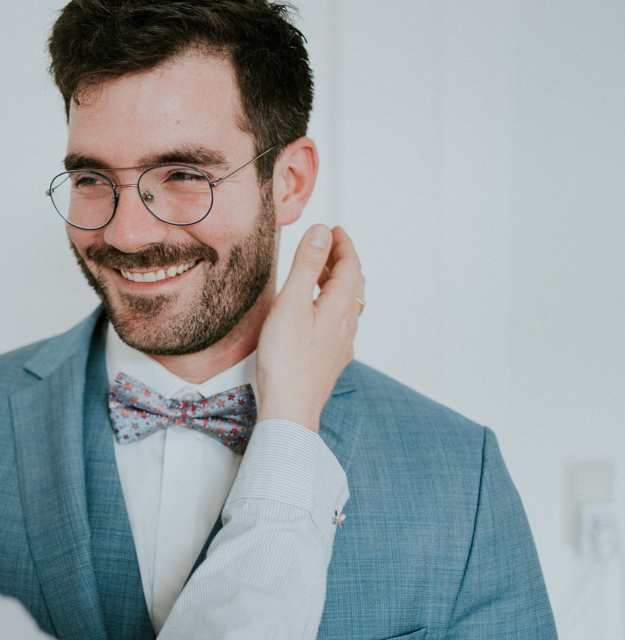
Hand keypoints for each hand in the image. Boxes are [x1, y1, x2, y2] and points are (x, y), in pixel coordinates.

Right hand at [256, 225, 363, 432]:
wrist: (291, 409)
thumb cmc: (286, 359)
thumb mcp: (291, 303)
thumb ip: (306, 265)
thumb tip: (321, 232)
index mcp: (340, 305)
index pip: (350, 265)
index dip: (343, 244)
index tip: (334, 230)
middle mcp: (348, 323)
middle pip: (353, 284)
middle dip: (342, 260)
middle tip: (327, 246)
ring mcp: (342, 344)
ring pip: (348, 305)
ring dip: (337, 283)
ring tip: (321, 274)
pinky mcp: (332, 359)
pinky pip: (340, 323)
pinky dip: (332, 305)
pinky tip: (318, 314)